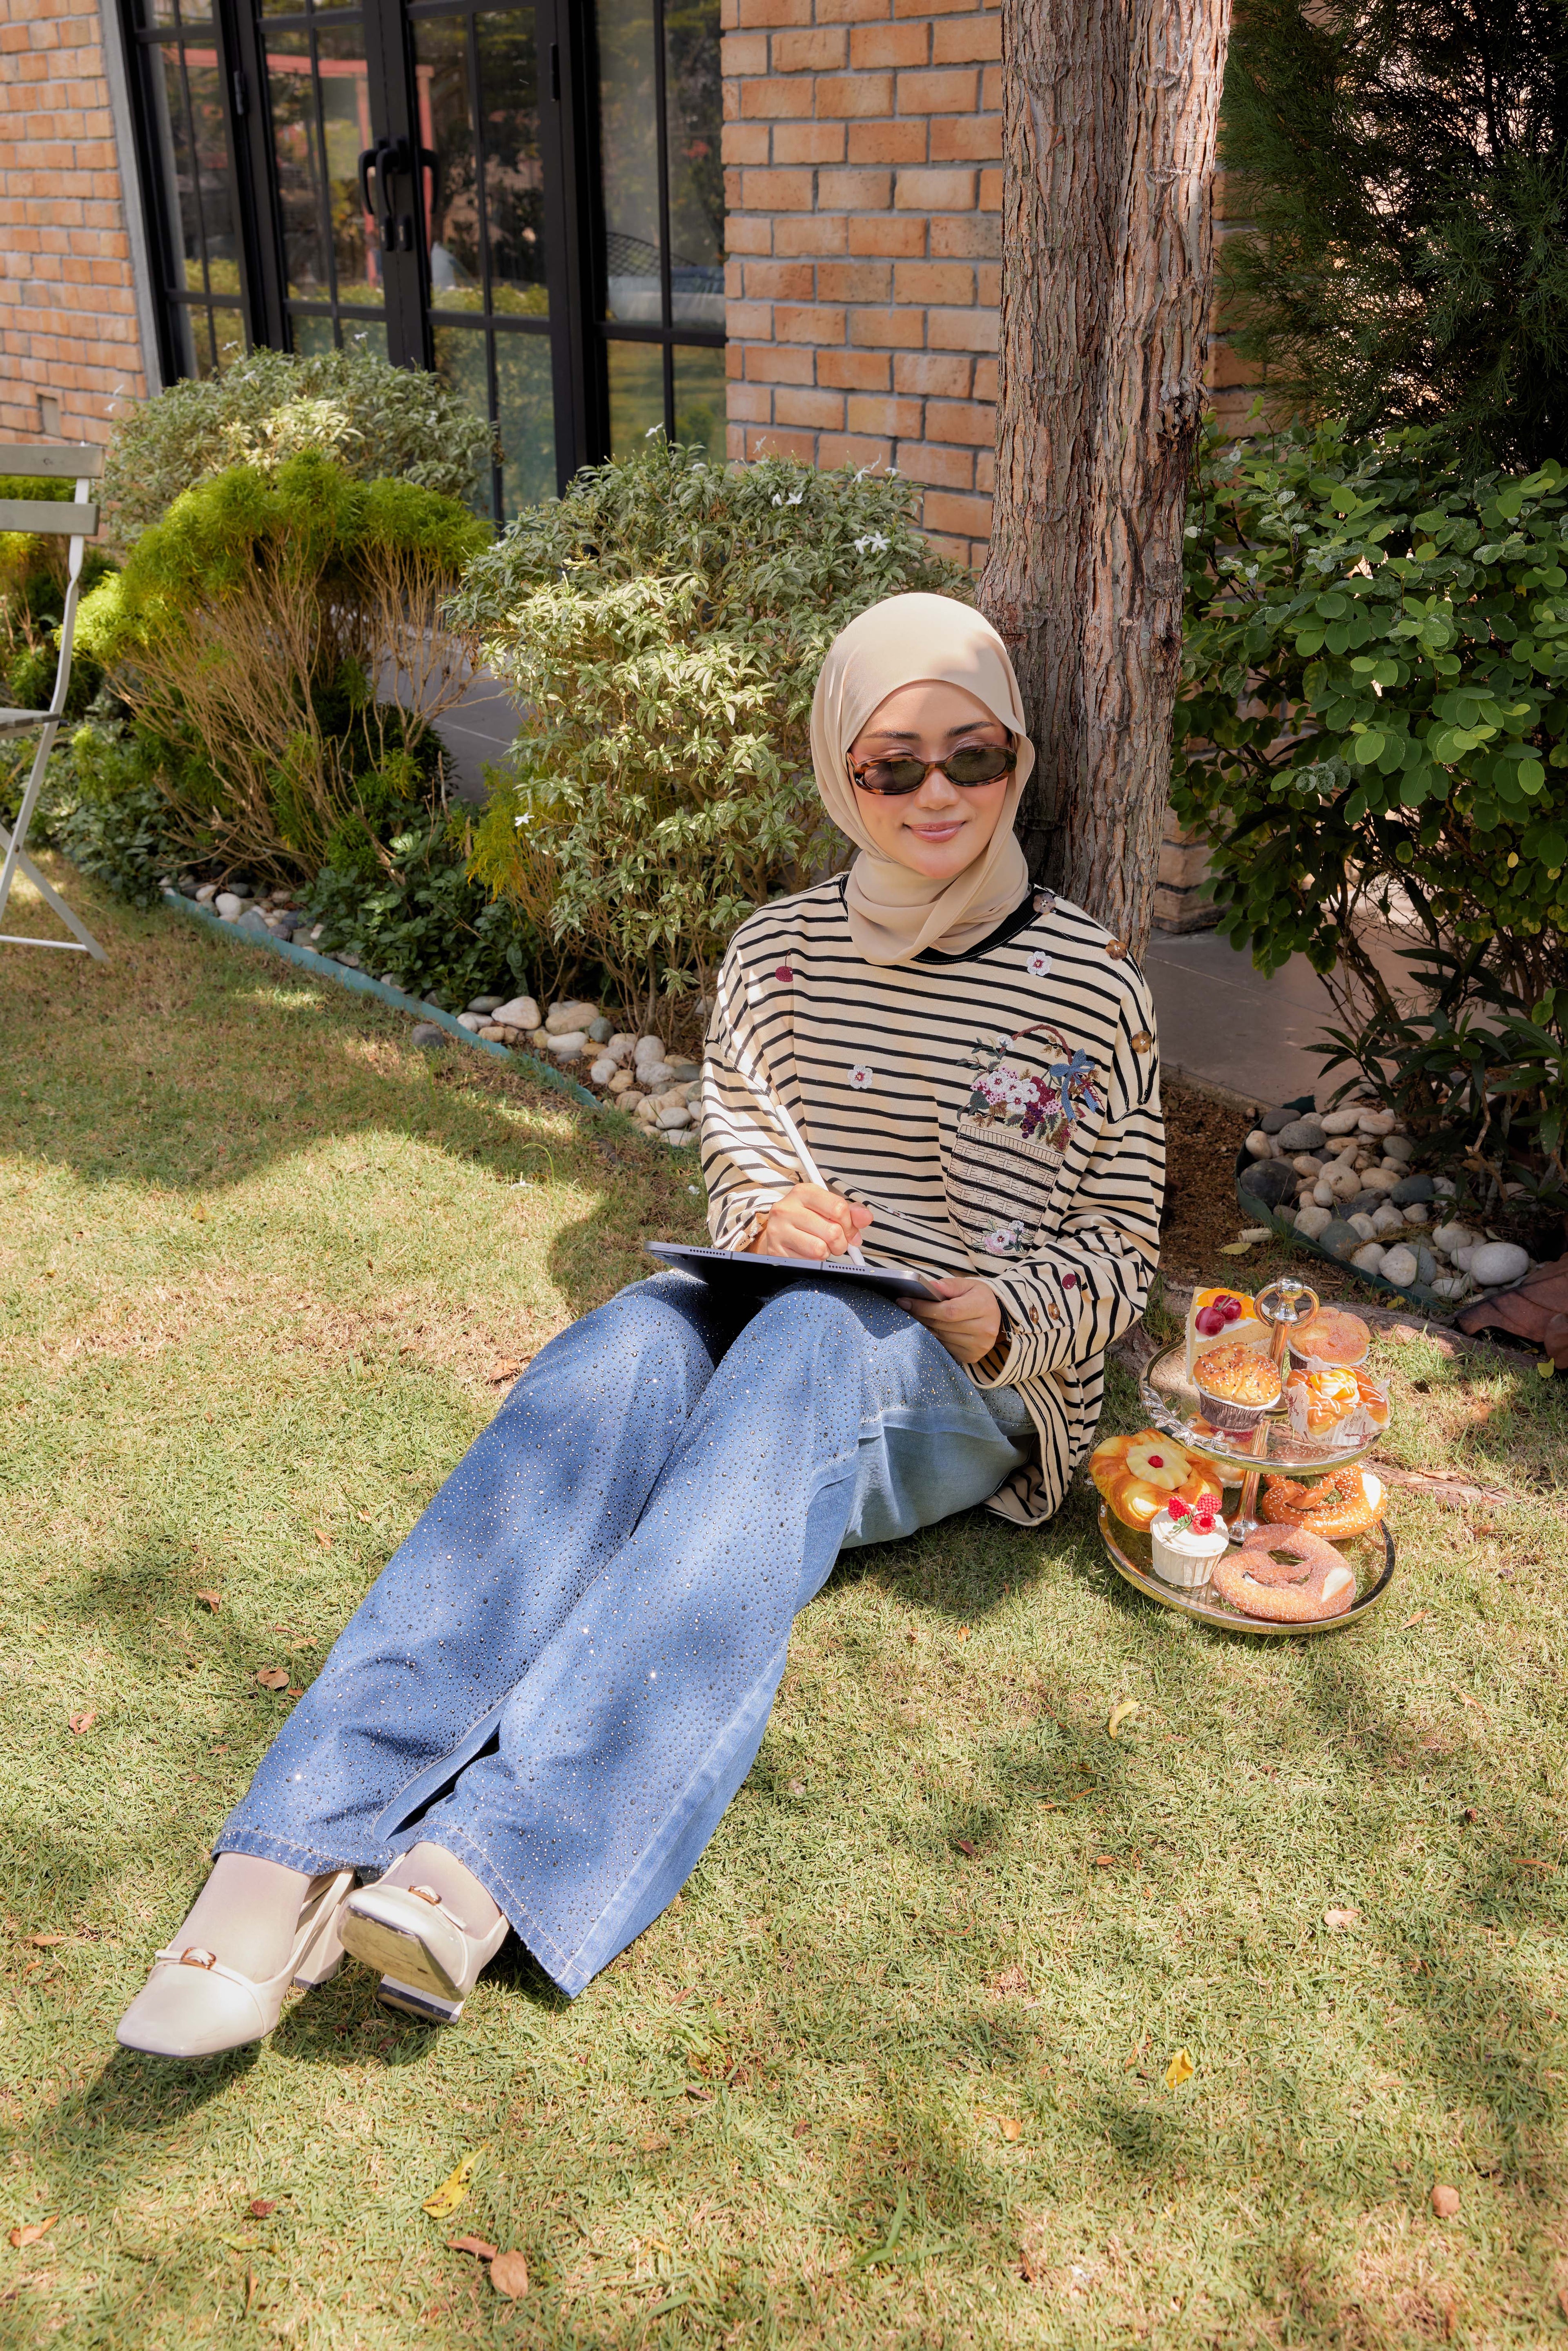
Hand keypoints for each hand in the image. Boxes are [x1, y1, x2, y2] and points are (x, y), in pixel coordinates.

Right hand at [750, 1184, 873, 1260]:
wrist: (776, 1231)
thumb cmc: (806, 1218)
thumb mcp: (827, 1208)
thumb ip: (850, 1211)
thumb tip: (866, 1217)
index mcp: (803, 1192)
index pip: (838, 1208)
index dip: (850, 1224)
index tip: (849, 1230)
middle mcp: (787, 1208)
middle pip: (832, 1231)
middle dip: (840, 1242)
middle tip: (835, 1242)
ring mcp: (778, 1230)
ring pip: (819, 1249)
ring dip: (826, 1252)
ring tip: (820, 1246)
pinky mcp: (775, 1250)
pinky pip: (807, 1261)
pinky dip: (813, 1261)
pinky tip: (807, 1252)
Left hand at [900, 1277, 1002, 1366]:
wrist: (996, 1317)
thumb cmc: (979, 1298)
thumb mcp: (968, 1285)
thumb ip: (948, 1285)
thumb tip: (930, 1287)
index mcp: (984, 1307)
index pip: (949, 1311)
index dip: (925, 1307)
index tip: (906, 1301)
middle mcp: (985, 1329)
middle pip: (943, 1325)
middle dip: (922, 1316)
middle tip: (907, 1308)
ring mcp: (979, 1346)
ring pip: (941, 1337)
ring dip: (926, 1327)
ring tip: (918, 1317)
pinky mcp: (972, 1356)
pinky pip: (945, 1347)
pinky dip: (936, 1338)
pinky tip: (932, 1328)